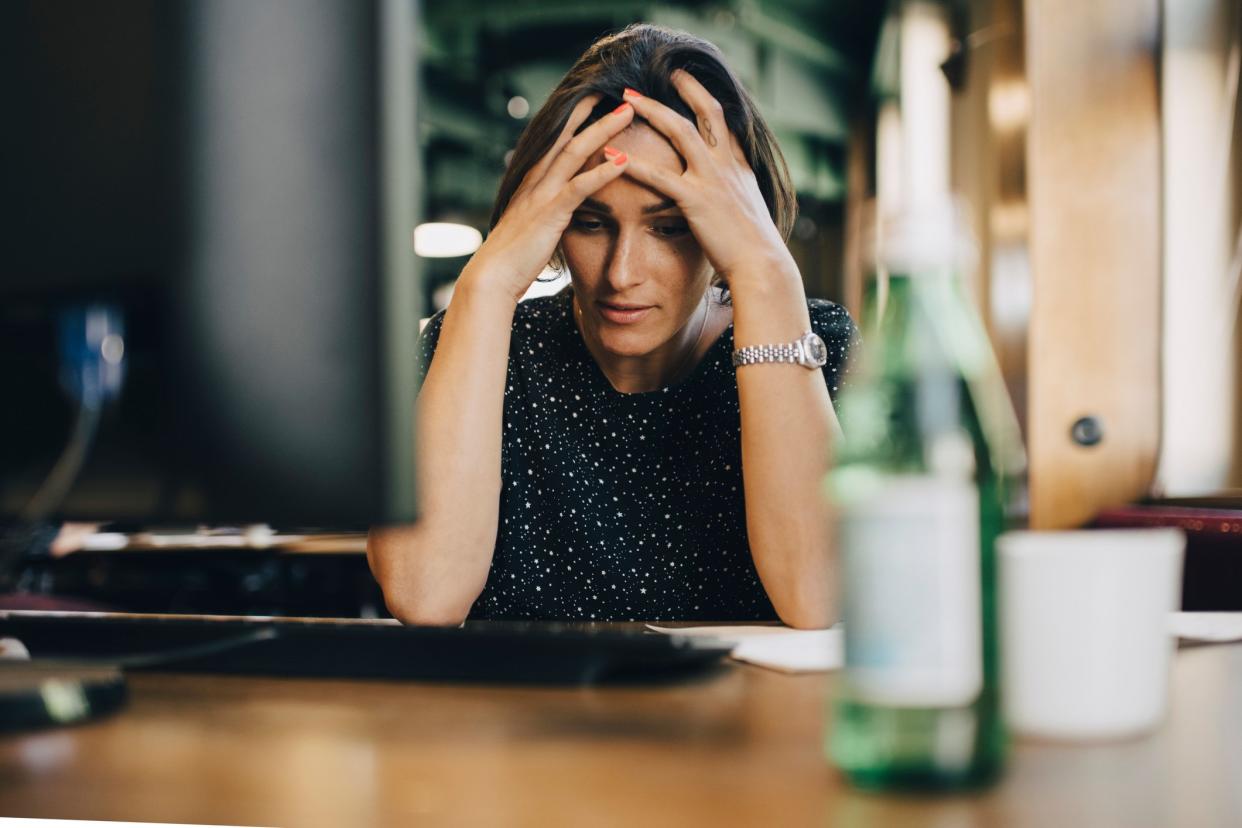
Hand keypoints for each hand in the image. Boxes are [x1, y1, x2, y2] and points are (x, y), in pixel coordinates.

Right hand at [461, 95, 635, 302]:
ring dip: (602, 131)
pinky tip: (623, 161)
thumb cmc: (511, 259)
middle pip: (566, 136)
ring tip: (627, 114)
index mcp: (531, 183)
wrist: (491, 277)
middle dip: (590, 111)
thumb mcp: (530, 228)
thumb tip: (558, 210)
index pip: (555, 141)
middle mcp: (535, 182)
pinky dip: (602, 172)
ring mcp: (542, 195)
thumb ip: (545, 212)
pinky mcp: (550, 214)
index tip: (594, 101)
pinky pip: (579, 187)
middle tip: (615, 90)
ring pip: (575, 152)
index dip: (575, 119)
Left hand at [620, 72, 796, 286]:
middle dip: (683, 89)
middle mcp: (726, 166)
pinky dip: (635, 164)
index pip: (724, 122)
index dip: (706, 98)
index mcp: (739, 167)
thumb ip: (737, 193)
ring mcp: (711, 179)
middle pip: (704, 112)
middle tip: (662, 73)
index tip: (689, 81)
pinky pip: (660, 177)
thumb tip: (730, 193)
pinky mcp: (696, 200)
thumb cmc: (755, 247)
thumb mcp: (750, 210)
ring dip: (652, 110)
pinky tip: (613, 156)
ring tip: (627, 99)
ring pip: (680, 131)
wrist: (762, 265)